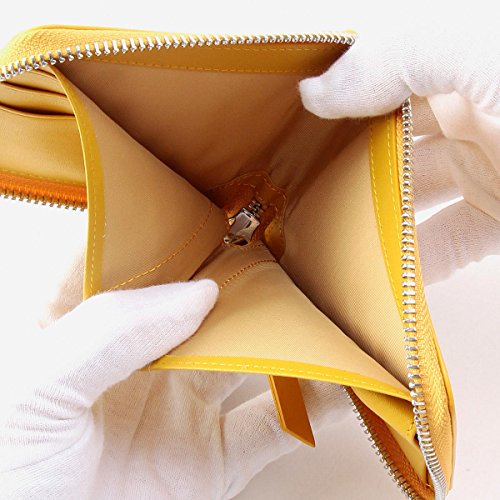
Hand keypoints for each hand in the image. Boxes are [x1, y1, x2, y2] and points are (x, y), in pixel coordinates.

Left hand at [1, 252, 348, 499]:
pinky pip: (273, 425)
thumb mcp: (34, 387)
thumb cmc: (4, 472)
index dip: (173, 223)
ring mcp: (181, 403)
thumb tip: (197, 290)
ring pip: (248, 355)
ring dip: (288, 334)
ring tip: (322, 305)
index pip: (133, 252)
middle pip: (203, 299)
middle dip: (244, 273)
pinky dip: (312, 403)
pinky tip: (337, 379)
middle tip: (285, 244)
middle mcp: (140, 355)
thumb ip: (108, 330)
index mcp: (83, 322)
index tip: (217, 200)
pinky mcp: (213, 457)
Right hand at [299, 25, 499, 283]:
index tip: (287, 123)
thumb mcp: (490, 46)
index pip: (378, 70)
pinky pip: (446, 243)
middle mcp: (473, 109)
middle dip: (342, 161)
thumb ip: (399, 53)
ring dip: (371, 216)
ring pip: (410, 196)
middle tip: (295, 185)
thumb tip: (318, 90)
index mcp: (464, 57)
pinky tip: (382, 269)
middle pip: (386, 139)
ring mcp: (489, 166)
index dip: (333, 90)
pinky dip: (414, 260)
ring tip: (324, 233)